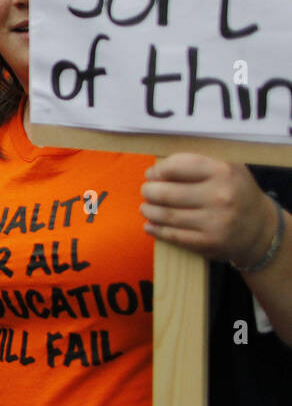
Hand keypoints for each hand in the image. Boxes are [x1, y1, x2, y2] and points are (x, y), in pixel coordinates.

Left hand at [141, 154, 280, 264]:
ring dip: (148, 211)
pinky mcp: (209, 242)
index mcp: (222, 171)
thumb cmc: (234, 191)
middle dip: (149, 191)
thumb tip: (157, 166)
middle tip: (147, 191)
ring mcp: (215, 221)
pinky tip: (150, 225)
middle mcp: (220, 196)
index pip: (174, 167)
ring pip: (166, 215)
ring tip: (146, 207)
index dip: (157, 171)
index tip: (152, 174)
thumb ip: (195, 163)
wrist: (260, 227)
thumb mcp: (225, 167)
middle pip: (165, 193)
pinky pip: (173, 235)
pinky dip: (156, 229)